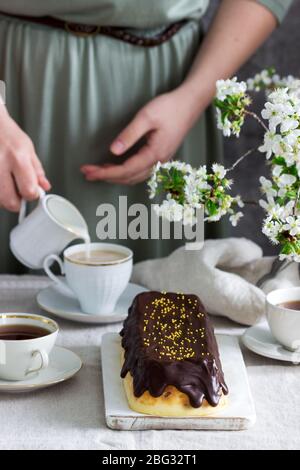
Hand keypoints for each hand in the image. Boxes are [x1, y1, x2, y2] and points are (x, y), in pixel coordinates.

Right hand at [0, 106, 50, 211]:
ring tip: (6, 182)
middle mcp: (0, 164)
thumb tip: (44, 187)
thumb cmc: (6, 134)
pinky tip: (0, 180)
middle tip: (17, 191)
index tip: (31, 191)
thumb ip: (36, 171)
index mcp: (17, 158)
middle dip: (15, 201)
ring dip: (3, 196)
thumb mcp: (28, 148)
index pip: (29, 191)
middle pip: (9, 201)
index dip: (32, 195)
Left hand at [81, 88, 199, 184]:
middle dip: (106, 177)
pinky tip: (116, 167)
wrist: (191, 103)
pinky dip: (125, 173)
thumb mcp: (146, 117)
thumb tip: (113, 151)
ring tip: (97, 172)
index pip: (125, 170)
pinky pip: (140, 172)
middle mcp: (158, 162)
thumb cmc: (170, 107)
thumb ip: (129, 135)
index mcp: (154, 154)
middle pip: (129, 178)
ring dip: (115, 177)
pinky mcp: (160, 156)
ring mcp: (161, 161)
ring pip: (134, 177)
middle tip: (87, 173)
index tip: (89, 171)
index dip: (105, 173)